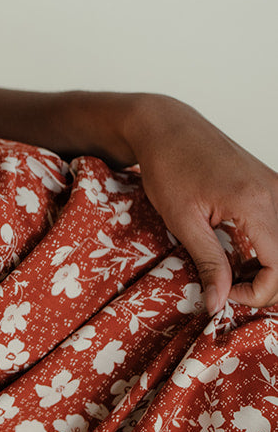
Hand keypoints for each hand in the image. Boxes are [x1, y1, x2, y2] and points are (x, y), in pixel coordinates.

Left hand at [126, 95, 277, 314]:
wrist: (165, 125)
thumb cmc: (167, 166)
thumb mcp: (182, 221)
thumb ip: (208, 264)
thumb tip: (218, 305)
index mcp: (255, 202)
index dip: (256, 293)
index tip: (224, 292)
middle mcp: (275, 192)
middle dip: (263, 284)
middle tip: (226, 285)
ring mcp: (276, 186)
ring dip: (266, 267)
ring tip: (230, 268)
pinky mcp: (271, 184)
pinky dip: (267, 247)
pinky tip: (239, 251)